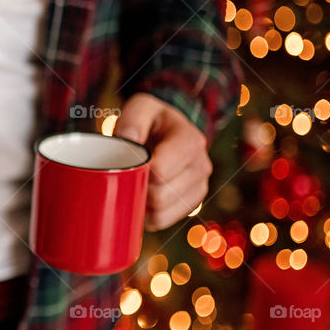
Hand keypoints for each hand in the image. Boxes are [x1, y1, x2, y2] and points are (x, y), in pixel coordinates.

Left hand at [113, 93, 211, 230]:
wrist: (168, 132)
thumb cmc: (152, 120)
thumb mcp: (142, 107)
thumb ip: (133, 119)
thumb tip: (128, 140)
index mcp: (191, 141)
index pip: (159, 171)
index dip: (137, 171)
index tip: (129, 160)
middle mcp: (201, 166)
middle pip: (159, 196)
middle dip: (138, 187)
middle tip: (128, 173)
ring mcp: (199, 188)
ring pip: (160, 214)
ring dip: (141, 203)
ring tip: (135, 183)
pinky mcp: (191, 204)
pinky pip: (161, 222)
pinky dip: (146, 214)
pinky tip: (142, 196)